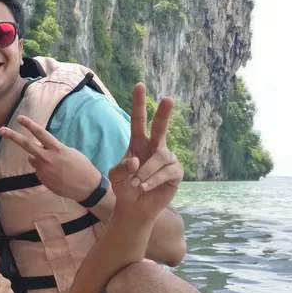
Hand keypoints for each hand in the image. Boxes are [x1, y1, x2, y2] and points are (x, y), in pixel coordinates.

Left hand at [0, 116, 102, 202]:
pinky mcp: (41, 179)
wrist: (87, 187)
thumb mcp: (70, 152)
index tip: (19, 118)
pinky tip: (56, 175)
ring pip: (32, 158)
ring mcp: (43, 170)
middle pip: (26, 145)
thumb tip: (43, 147)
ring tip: (55, 165)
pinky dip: (44, 170)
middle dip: (13, 136)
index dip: (29, 125)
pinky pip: (39, 170)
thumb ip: (54, 148)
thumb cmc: (82, 167)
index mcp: (57, 148)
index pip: (40, 133)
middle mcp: (47, 158)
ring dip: (38, 158)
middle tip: (1, 130)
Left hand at [108, 83, 182, 220]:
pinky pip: (166, 172)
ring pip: (159, 158)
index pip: (138, 121)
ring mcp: (167, 159)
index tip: (139, 86)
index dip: (139, 104)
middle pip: (160, 128)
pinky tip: (145, 186)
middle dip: (164, 114)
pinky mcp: (176, 172)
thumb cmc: (125, 187)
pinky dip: (152, 180)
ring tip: (137, 182)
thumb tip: (136, 161)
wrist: (135, 206)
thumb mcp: (116, 176)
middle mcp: (155, 147)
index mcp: (138, 143)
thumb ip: (121, 167)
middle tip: (168, 99)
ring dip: (145, 172)